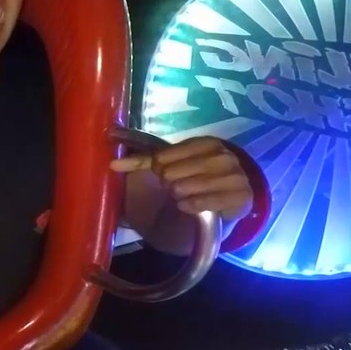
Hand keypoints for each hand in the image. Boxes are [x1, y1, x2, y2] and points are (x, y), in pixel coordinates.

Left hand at [111, 136, 252, 221]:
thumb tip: (111, 164)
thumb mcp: (174, 162)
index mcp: (205, 142)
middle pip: (170, 174)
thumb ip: (143, 161)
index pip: (161, 158)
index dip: (158, 169)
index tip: (165, 172)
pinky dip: (189, 207)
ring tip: (186, 194)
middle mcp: (222, 155)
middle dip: (169, 184)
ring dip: (178, 196)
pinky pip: (199, 204)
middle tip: (178, 186)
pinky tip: (189, 205)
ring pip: (182, 189)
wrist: (232, 195)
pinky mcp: (239, 197)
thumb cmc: (197, 175)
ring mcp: (234, 176)